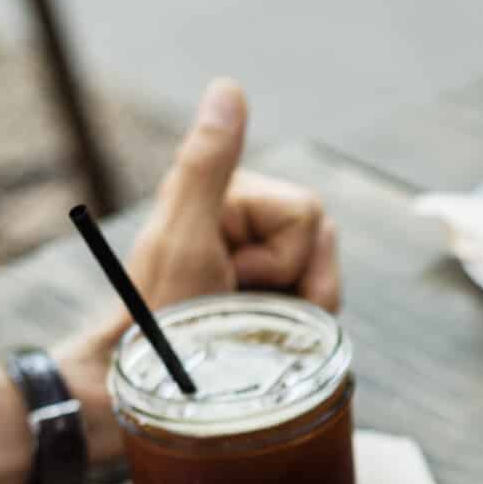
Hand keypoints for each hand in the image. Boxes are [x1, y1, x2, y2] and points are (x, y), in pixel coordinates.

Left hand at [50, 78, 344, 465]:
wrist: (153, 397)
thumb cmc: (159, 319)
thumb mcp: (186, 237)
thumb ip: (209, 163)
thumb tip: (228, 86)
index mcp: (233, 200)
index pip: (308, 213)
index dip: (278, 254)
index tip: (228, 272)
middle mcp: (252, 228)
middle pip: (323, 241)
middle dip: (293, 284)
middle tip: (236, 305)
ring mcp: (266, 268)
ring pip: (328, 279)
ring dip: (296, 313)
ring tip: (245, 328)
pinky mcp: (275, 306)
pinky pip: (324, 312)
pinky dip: (300, 333)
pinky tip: (261, 343)